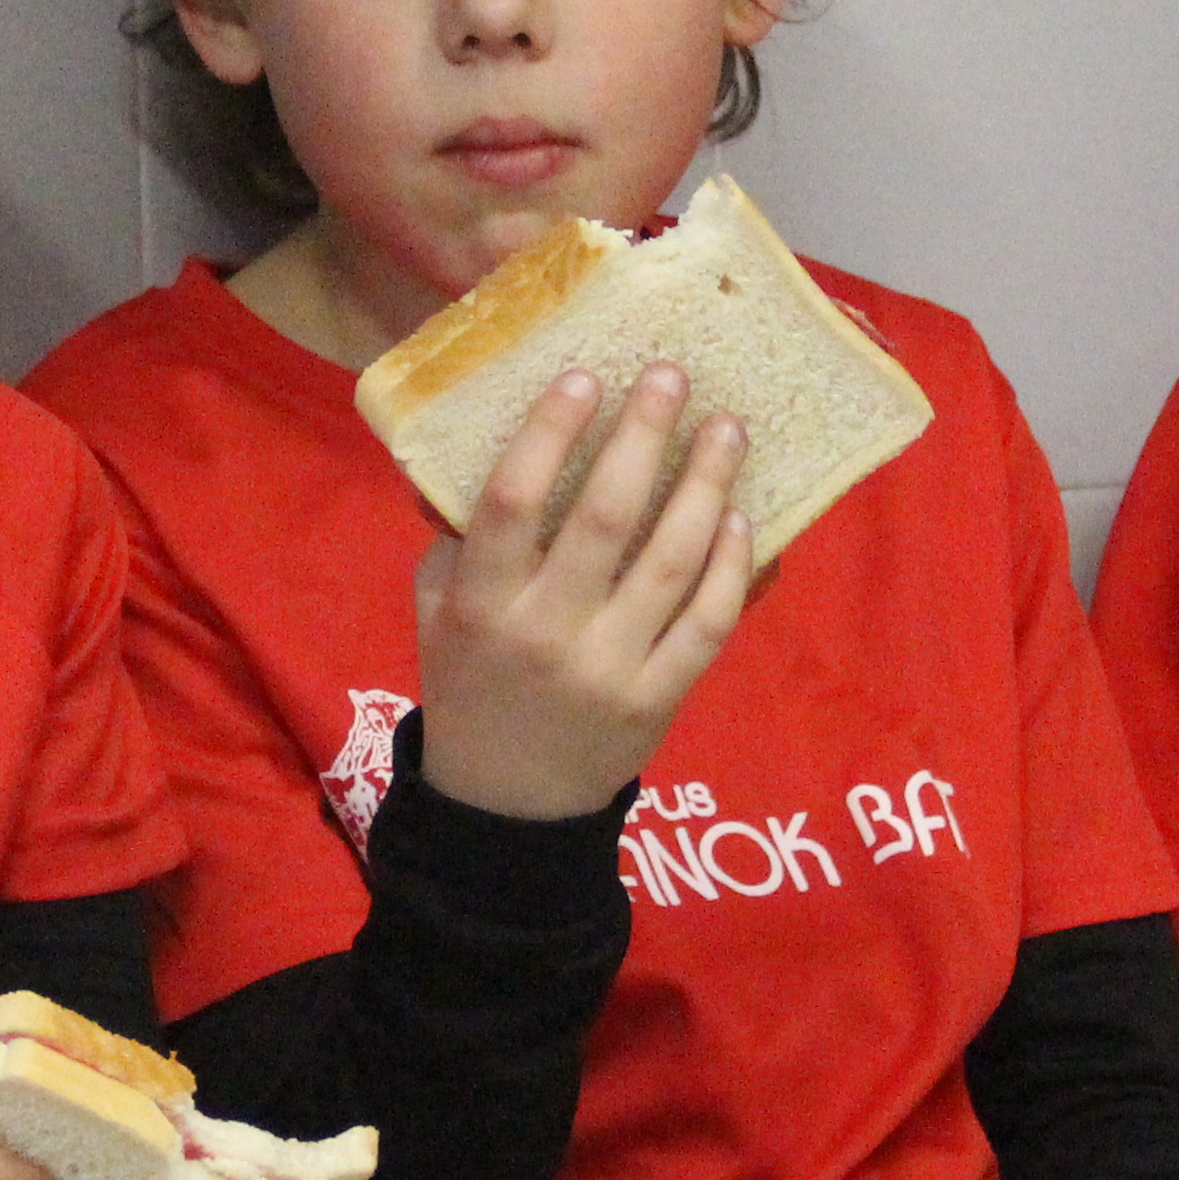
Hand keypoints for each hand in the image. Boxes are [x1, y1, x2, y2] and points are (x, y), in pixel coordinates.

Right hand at [413, 366, 756, 822]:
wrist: (508, 804)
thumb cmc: (470, 682)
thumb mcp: (436, 610)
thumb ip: (457, 537)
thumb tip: (487, 438)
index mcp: (481, 604)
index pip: (513, 502)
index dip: (550, 433)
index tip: (584, 375)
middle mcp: (545, 632)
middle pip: (605, 519)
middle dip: (642, 437)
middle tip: (671, 375)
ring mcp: (609, 669)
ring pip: (670, 563)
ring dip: (705, 487)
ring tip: (727, 430)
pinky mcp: (659, 699)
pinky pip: (707, 623)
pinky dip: (731, 568)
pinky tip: (742, 519)